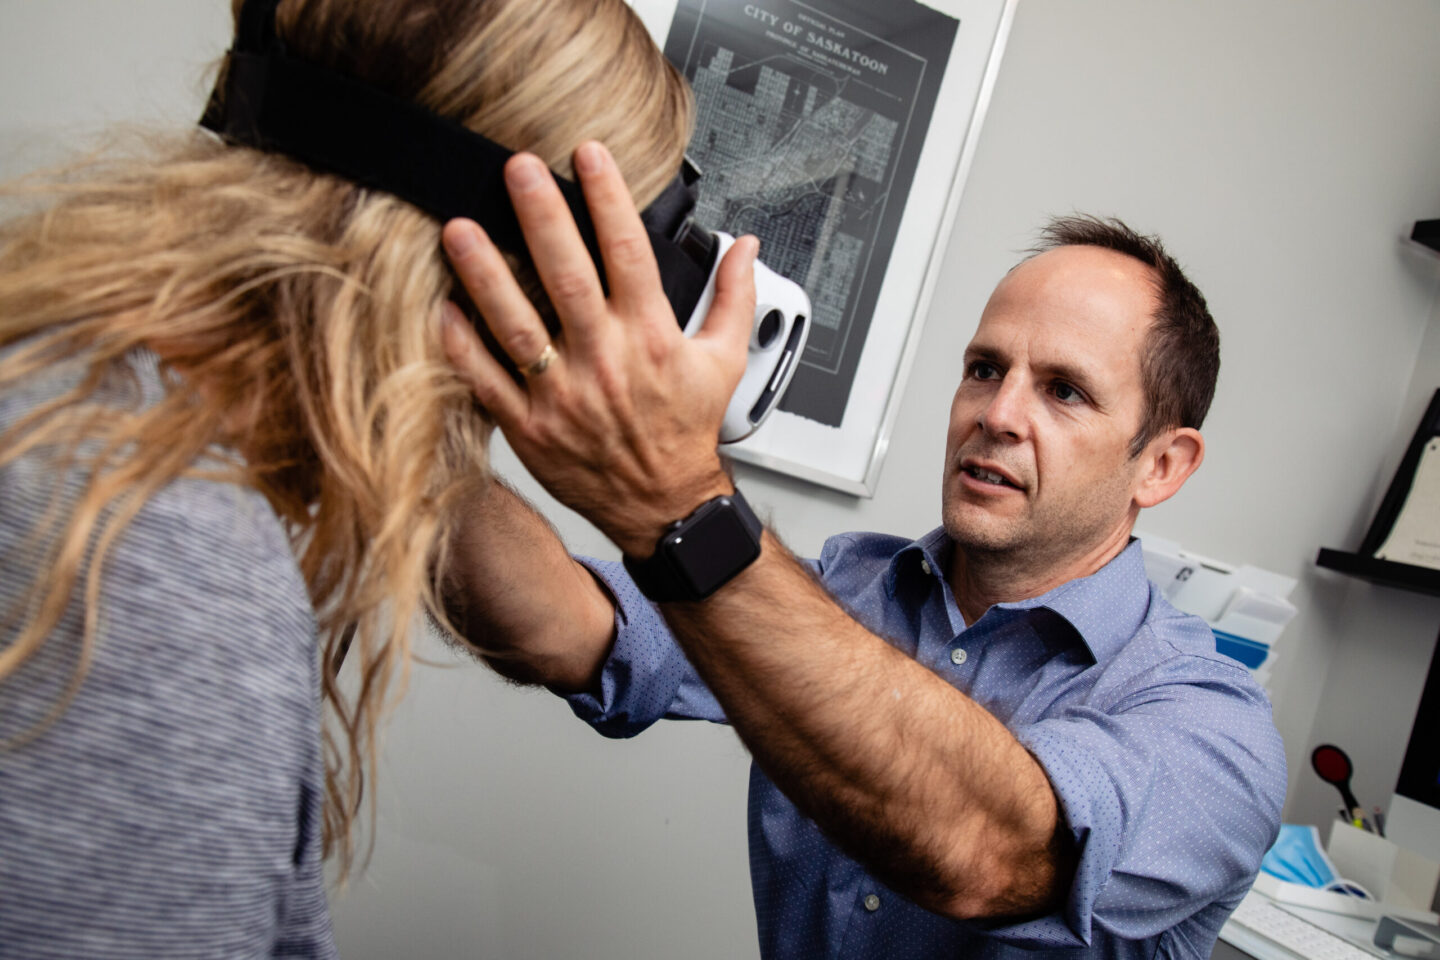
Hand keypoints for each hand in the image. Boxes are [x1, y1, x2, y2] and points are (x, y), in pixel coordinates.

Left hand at [441, 141, 759, 556]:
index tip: (588, 156)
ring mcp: (563, 396)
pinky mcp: (530, 428)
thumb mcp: (725, 361)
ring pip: (517, 326)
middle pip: (568, 277)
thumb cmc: (685, 432)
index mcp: (650, 338)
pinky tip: (443, 307)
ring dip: (485, 275)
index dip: (608, 199)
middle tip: (517, 170)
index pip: (628, 253)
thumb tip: (745, 248)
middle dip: (541, 218)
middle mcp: (605, 361)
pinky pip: (487, 381)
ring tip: (459, 229)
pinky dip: (462, 345)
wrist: (664, 505)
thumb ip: (733, 298)